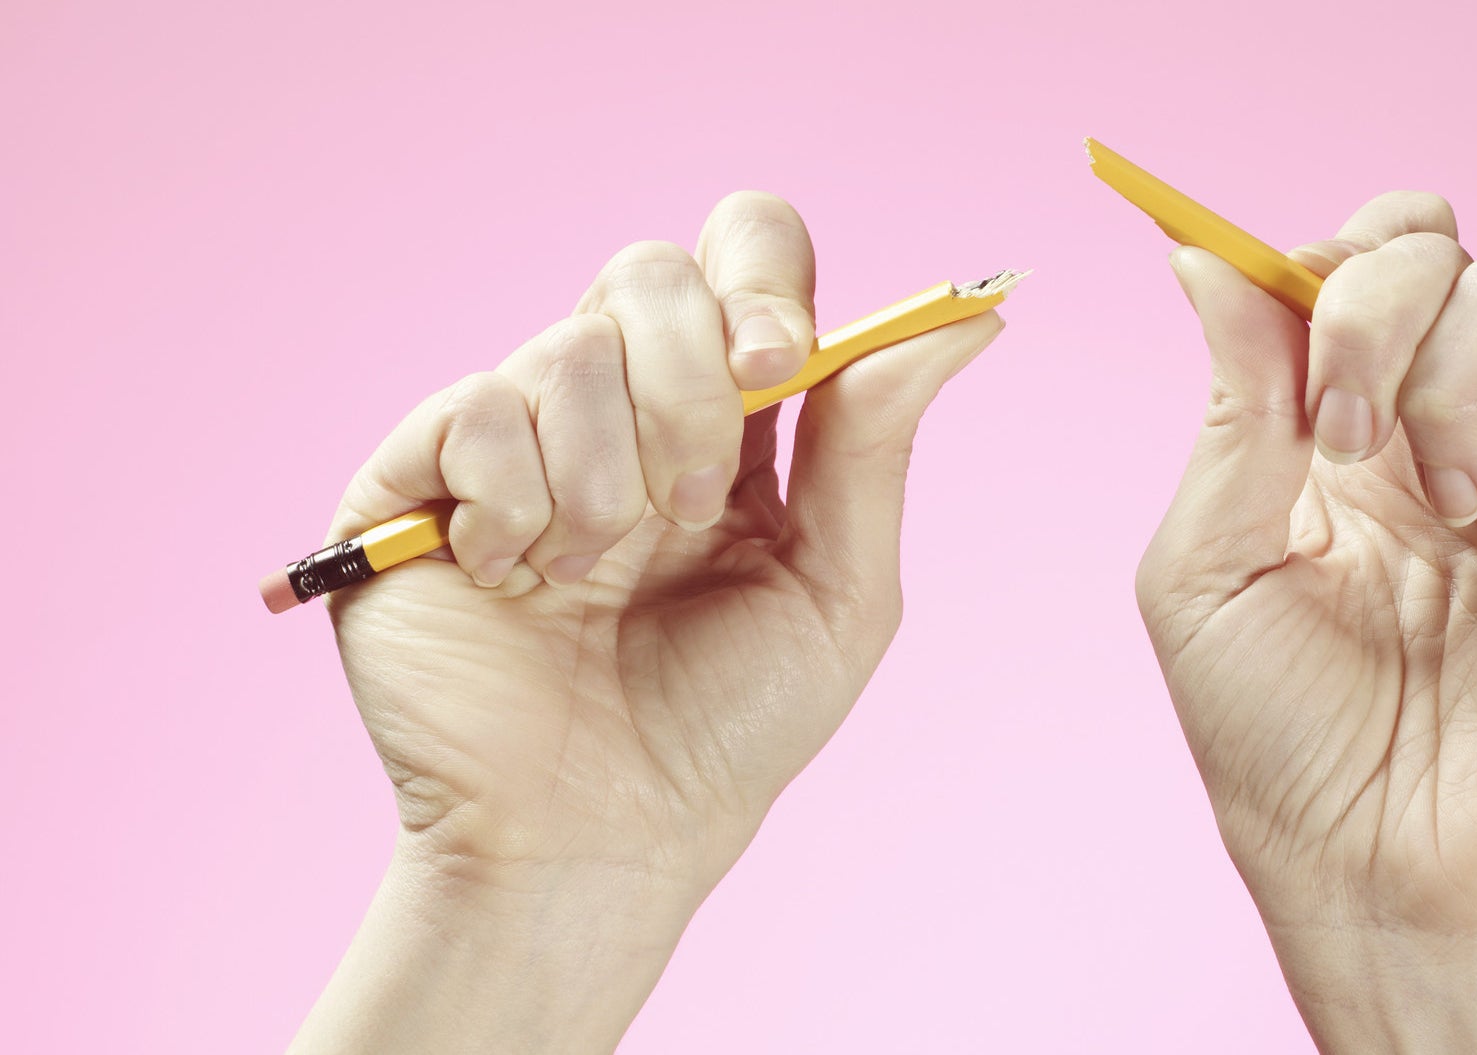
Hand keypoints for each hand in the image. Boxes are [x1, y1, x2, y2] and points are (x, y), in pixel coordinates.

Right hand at [294, 192, 1001, 1052]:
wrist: (601, 837)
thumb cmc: (728, 727)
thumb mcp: (836, 585)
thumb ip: (877, 441)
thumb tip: (969, 317)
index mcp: (728, 417)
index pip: (744, 259)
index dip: (763, 280)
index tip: (780, 363)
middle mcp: (620, 407)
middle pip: (650, 273)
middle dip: (691, 386)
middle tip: (695, 507)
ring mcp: (517, 436)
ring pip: (568, 348)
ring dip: (608, 480)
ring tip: (597, 577)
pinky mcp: (416, 479)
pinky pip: (472, 409)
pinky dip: (514, 500)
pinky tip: (515, 579)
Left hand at [1136, 193, 1476, 1049]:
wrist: (1386, 855)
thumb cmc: (1279, 736)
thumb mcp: (1208, 564)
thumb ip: (1231, 408)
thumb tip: (1207, 259)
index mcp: (1320, 430)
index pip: (1342, 265)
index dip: (1320, 264)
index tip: (1288, 333)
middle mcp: (1423, 420)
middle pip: (1426, 245)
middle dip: (1376, 311)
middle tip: (1347, 436)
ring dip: (1457, 371)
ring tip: (1440, 499)